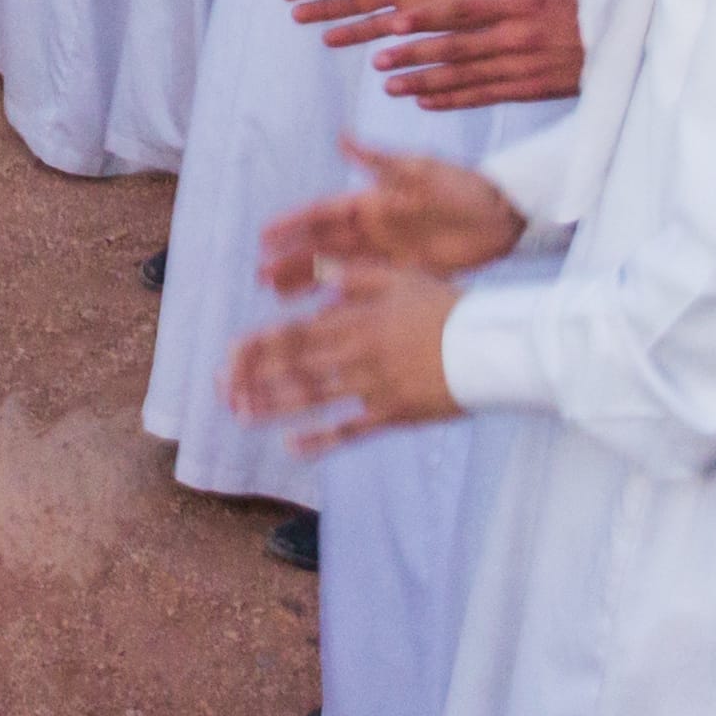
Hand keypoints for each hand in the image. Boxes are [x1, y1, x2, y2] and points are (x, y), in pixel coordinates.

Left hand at [222, 263, 464, 452]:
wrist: (492, 345)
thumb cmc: (448, 306)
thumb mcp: (401, 278)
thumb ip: (354, 275)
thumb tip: (316, 268)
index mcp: (357, 318)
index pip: (296, 333)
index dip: (260, 346)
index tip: (229, 355)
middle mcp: (358, 352)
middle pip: (296, 367)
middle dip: (255, 379)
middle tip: (222, 391)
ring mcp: (374, 386)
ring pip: (314, 398)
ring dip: (275, 407)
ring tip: (243, 415)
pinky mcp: (394, 414)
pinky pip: (351, 430)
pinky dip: (321, 439)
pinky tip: (292, 447)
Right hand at [252, 139, 530, 292]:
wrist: (503, 215)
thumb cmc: (462, 186)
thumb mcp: (420, 170)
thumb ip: (379, 160)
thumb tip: (341, 136)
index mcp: (372, 201)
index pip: (322, 214)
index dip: (293, 225)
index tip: (264, 235)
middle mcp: (374, 228)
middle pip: (323, 246)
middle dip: (292, 259)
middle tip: (261, 276)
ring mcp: (388, 252)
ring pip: (338, 268)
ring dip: (310, 279)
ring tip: (280, 295)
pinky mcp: (407, 273)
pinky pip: (367, 287)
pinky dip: (345, 296)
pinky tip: (326, 311)